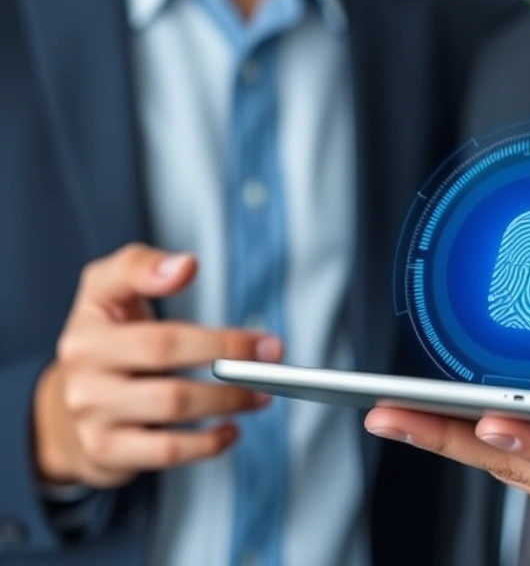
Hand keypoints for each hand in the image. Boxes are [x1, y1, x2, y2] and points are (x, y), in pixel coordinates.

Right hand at [34, 244, 281, 487]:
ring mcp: (90, 410)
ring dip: (230, 398)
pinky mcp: (106, 450)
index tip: (193, 266)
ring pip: (173, 402)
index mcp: (90, 318)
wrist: (71, 416)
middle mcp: (82, 363)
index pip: (119, 284)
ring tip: (261, 394)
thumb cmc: (112, 345)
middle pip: (163, 347)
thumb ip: (142, 268)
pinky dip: (209, 442)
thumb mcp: (111, 298)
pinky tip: (232, 430)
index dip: (153, 273)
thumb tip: (185, 264)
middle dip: (227, 349)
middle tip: (272, 353)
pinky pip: (167, 449)